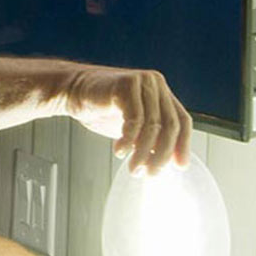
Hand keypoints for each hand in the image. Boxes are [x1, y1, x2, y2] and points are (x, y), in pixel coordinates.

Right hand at [65, 67, 191, 173]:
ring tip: (133, 168)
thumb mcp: (131, 127)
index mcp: (162, 93)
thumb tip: (166, 162)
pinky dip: (129, 140)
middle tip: (151, 173)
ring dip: (142, 152)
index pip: (183, 120)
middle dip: (162, 154)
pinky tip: (120, 151)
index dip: (183, 145)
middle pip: (170, 125)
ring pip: (152, 125)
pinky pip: (134, 119)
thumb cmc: (102, 109)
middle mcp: (156, 84)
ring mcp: (142, 82)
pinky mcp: (125, 85)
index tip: (180, 167)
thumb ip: (150, 138)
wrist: (72, 90)